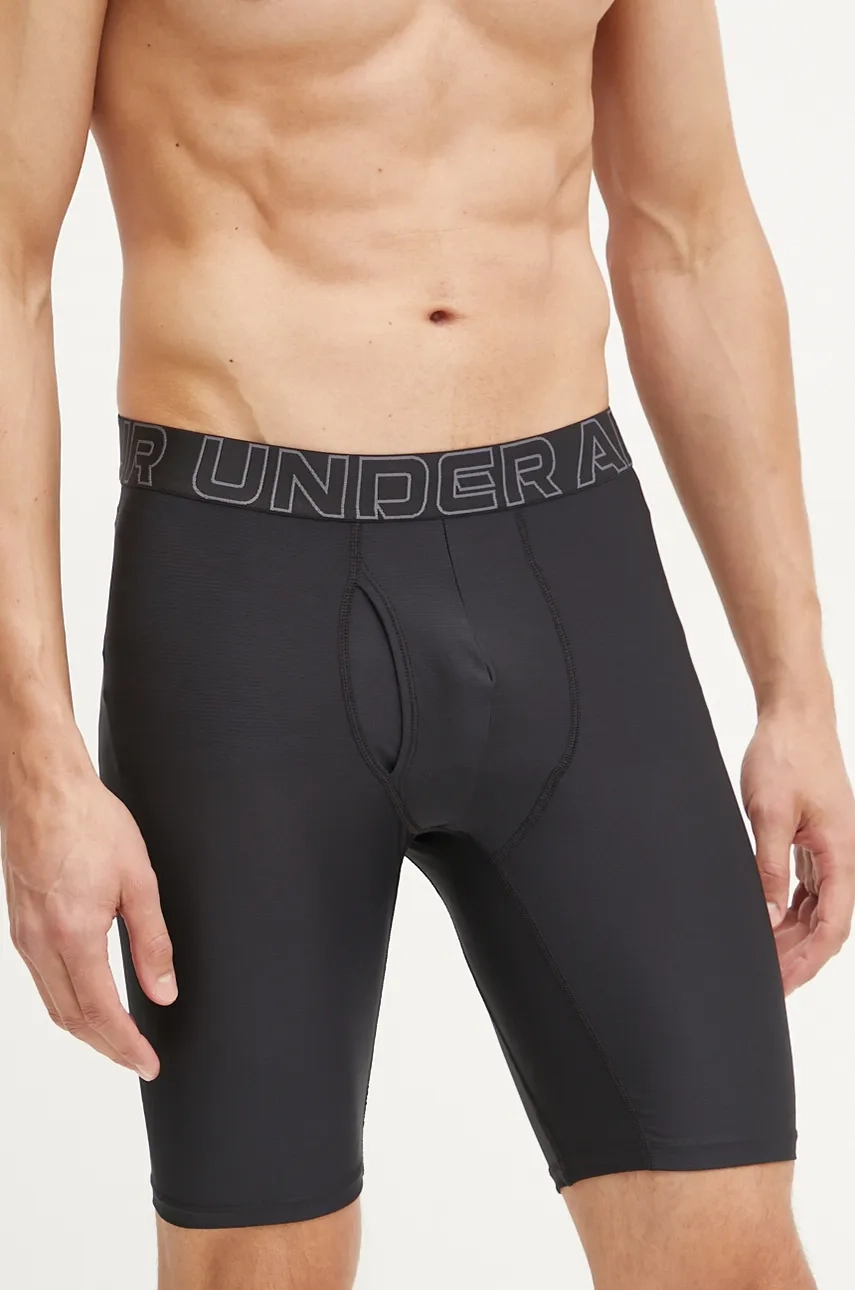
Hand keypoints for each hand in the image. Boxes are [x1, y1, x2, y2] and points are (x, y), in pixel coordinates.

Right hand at [2, 759, 175, 1078]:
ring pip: (54, 1004)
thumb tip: (164, 992)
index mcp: (73, 935)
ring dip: (87, 1030)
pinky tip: (89, 1002)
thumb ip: (152, 942)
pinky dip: (68, 1003)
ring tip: (119, 1040)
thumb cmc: (90, 822)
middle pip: (73, 1019)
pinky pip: (43, 981)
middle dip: (108, 1047)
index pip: (101, 1012)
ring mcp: (25, 937)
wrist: (43, 789)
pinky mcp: (21, 926)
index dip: (127, 1045)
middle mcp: (41, 944)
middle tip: (139, 1060)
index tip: (149, 1063)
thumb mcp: (138, 880)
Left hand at [741, 705, 854, 993]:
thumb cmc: (785, 755)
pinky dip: (790, 908)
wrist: (795, 715)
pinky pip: (810, 887)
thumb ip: (769, 866)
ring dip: (793, 934)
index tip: (781, 984)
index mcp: (841, 853)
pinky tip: (770, 922)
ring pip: (818, 907)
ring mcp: (832, 848)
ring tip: (763, 957)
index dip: (806, 960)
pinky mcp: (817, 839)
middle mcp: (844, 855)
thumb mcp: (768, 813)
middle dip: (798, 955)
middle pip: (827, 922)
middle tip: (765, 981)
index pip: (831, 925)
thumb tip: (768, 915)